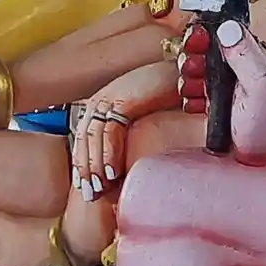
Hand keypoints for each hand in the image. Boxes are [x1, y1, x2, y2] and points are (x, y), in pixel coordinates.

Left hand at [70, 62, 176, 199]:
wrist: (183, 71)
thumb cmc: (166, 91)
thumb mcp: (142, 112)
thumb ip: (130, 131)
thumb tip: (127, 163)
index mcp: (102, 102)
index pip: (84, 136)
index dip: (82, 162)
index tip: (85, 186)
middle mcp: (101, 99)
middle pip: (84, 139)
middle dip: (85, 169)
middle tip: (90, 195)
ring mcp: (110, 97)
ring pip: (93, 137)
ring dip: (95, 166)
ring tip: (100, 189)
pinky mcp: (123, 99)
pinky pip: (110, 131)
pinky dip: (109, 153)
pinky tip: (114, 172)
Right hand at [187, 21, 265, 165]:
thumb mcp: (260, 85)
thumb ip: (246, 56)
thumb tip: (228, 28)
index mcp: (249, 52)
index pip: (218, 29)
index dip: (201, 34)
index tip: (195, 45)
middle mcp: (235, 65)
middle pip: (200, 49)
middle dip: (191, 60)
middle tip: (195, 74)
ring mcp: (224, 84)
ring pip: (193, 70)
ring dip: (189, 80)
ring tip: (198, 92)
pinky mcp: (215, 102)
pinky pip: (193, 92)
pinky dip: (190, 97)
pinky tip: (198, 106)